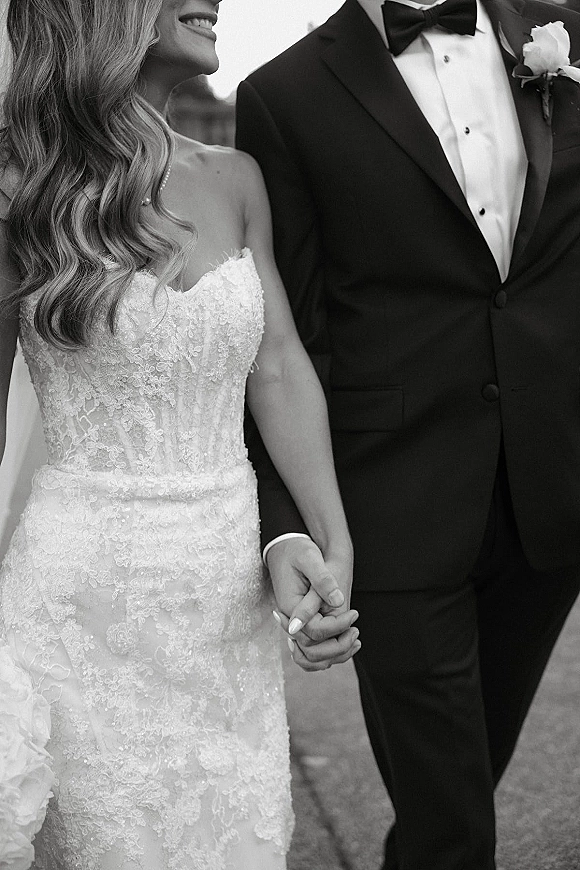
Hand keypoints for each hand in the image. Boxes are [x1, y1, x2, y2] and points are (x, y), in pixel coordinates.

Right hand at [267, 536, 358, 670]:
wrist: (286, 547)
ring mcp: (295, 622)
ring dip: (333, 654)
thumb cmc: (297, 550)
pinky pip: (311, 647)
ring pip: (311, 655)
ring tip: (354, 641)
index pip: (315, 631)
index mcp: (290, 606)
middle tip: (356, 633)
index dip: (338, 626)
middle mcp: (291, 619)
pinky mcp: (302, 621)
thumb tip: (337, 600)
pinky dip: (326, 652)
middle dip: (338, 646)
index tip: (355, 613)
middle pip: (312, 650)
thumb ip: (322, 580)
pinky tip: (344, 641)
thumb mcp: (310, 558)